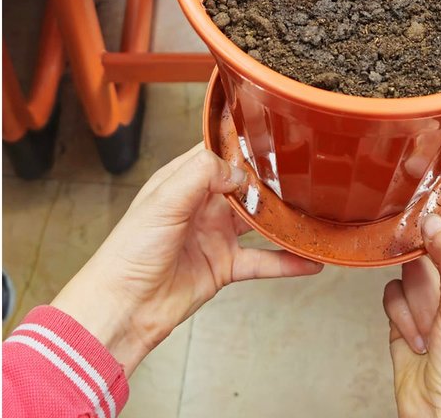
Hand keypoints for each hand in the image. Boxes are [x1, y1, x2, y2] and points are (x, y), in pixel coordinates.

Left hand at [52, 145, 322, 375]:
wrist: (127, 304)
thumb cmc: (131, 249)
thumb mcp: (164, 200)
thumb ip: (200, 175)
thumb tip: (237, 169)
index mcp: (180, 180)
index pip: (214, 153)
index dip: (239, 145)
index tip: (270, 136)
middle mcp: (200, 204)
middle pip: (242, 186)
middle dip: (269, 180)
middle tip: (302, 174)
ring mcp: (214, 235)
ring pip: (257, 221)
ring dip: (282, 219)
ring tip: (313, 211)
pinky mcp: (224, 266)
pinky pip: (262, 261)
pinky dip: (286, 261)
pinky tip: (311, 260)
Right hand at [383, 217, 440, 417]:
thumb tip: (434, 220)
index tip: (418, 205)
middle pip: (425, 247)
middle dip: (417, 263)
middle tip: (414, 267)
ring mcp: (429, 303)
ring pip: (404, 269)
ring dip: (410, 297)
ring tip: (426, 324)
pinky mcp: (405, 317)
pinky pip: (390, 293)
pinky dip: (397, 313)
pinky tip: (414, 337)